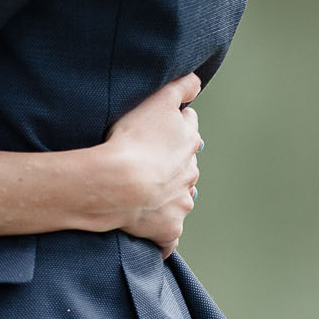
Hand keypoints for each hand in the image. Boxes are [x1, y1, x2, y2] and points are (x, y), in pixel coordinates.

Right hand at [102, 73, 202, 254]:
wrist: (120, 184)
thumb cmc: (134, 139)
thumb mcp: (158, 100)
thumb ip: (181, 86)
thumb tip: (198, 82)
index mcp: (188, 142)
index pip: (188, 128)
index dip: (174, 125)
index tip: (158, 128)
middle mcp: (190, 174)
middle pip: (186, 165)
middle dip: (173, 163)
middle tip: (148, 160)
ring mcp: (181, 203)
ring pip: (181, 198)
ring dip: (168, 196)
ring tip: (144, 193)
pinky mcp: (168, 229)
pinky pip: (168, 237)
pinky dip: (161, 236)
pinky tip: (150, 234)